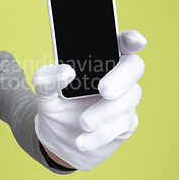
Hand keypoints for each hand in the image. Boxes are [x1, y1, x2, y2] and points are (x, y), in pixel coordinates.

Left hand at [33, 30, 146, 170]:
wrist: (58, 140)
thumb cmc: (56, 105)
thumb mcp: (43, 92)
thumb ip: (46, 79)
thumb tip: (66, 73)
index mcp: (98, 58)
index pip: (121, 42)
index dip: (131, 39)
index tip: (135, 41)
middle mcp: (116, 74)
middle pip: (134, 67)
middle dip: (121, 78)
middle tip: (104, 89)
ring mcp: (124, 98)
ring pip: (128, 98)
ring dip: (105, 112)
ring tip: (82, 123)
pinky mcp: (126, 122)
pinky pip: (121, 125)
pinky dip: (101, 134)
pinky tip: (83, 140)